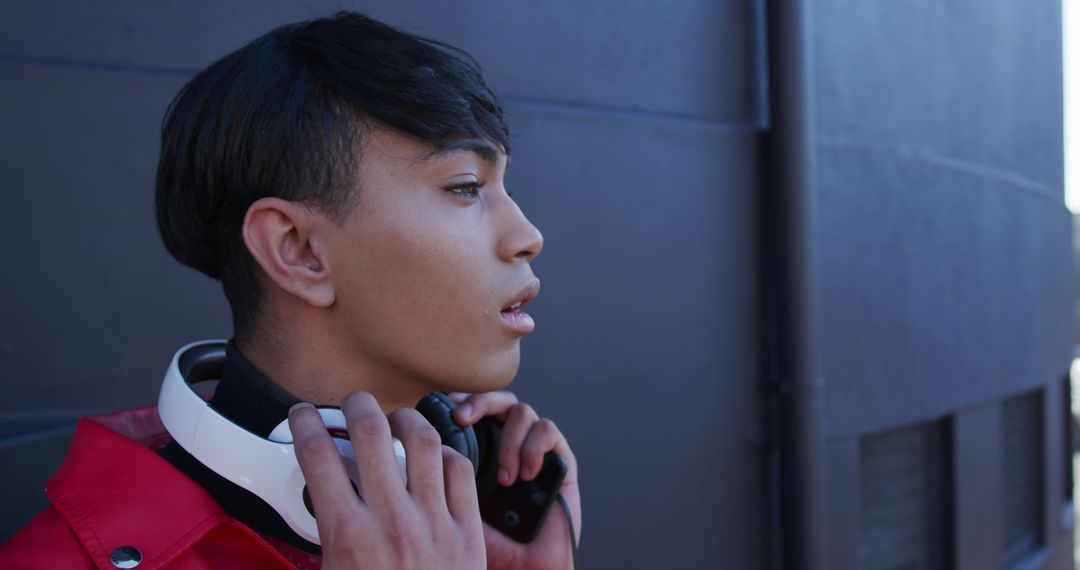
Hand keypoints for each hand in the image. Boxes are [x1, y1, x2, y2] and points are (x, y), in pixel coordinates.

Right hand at [289, 393, 485, 568]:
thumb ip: (321, 538)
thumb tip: (307, 508)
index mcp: (348, 536)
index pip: (318, 457)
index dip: (305, 424)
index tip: (303, 415)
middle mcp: (390, 521)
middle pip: (371, 433)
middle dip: (357, 405)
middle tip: (353, 402)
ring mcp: (433, 522)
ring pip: (422, 442)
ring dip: (407, 419)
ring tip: (398, 418)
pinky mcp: (466, 530)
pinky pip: (460, 471)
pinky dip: (446, 454)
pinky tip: (435, 454)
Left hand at [451, 391, 580, 569]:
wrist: (524, 565)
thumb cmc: (490, 541)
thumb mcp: (457, 506)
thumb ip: (447, 476)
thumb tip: (428, 447)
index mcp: (483, 450)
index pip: (474, 409)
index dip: (462, 402)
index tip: (445, 411)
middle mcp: (509, 444)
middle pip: (497, 400)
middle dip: (480, 403)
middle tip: (462, 418)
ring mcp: (535, 448)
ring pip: (521, 412)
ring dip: (509, 440)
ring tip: (505, 479)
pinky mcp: (560, 458)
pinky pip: (548, 431)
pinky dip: (534, 447)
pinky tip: (527, 474)